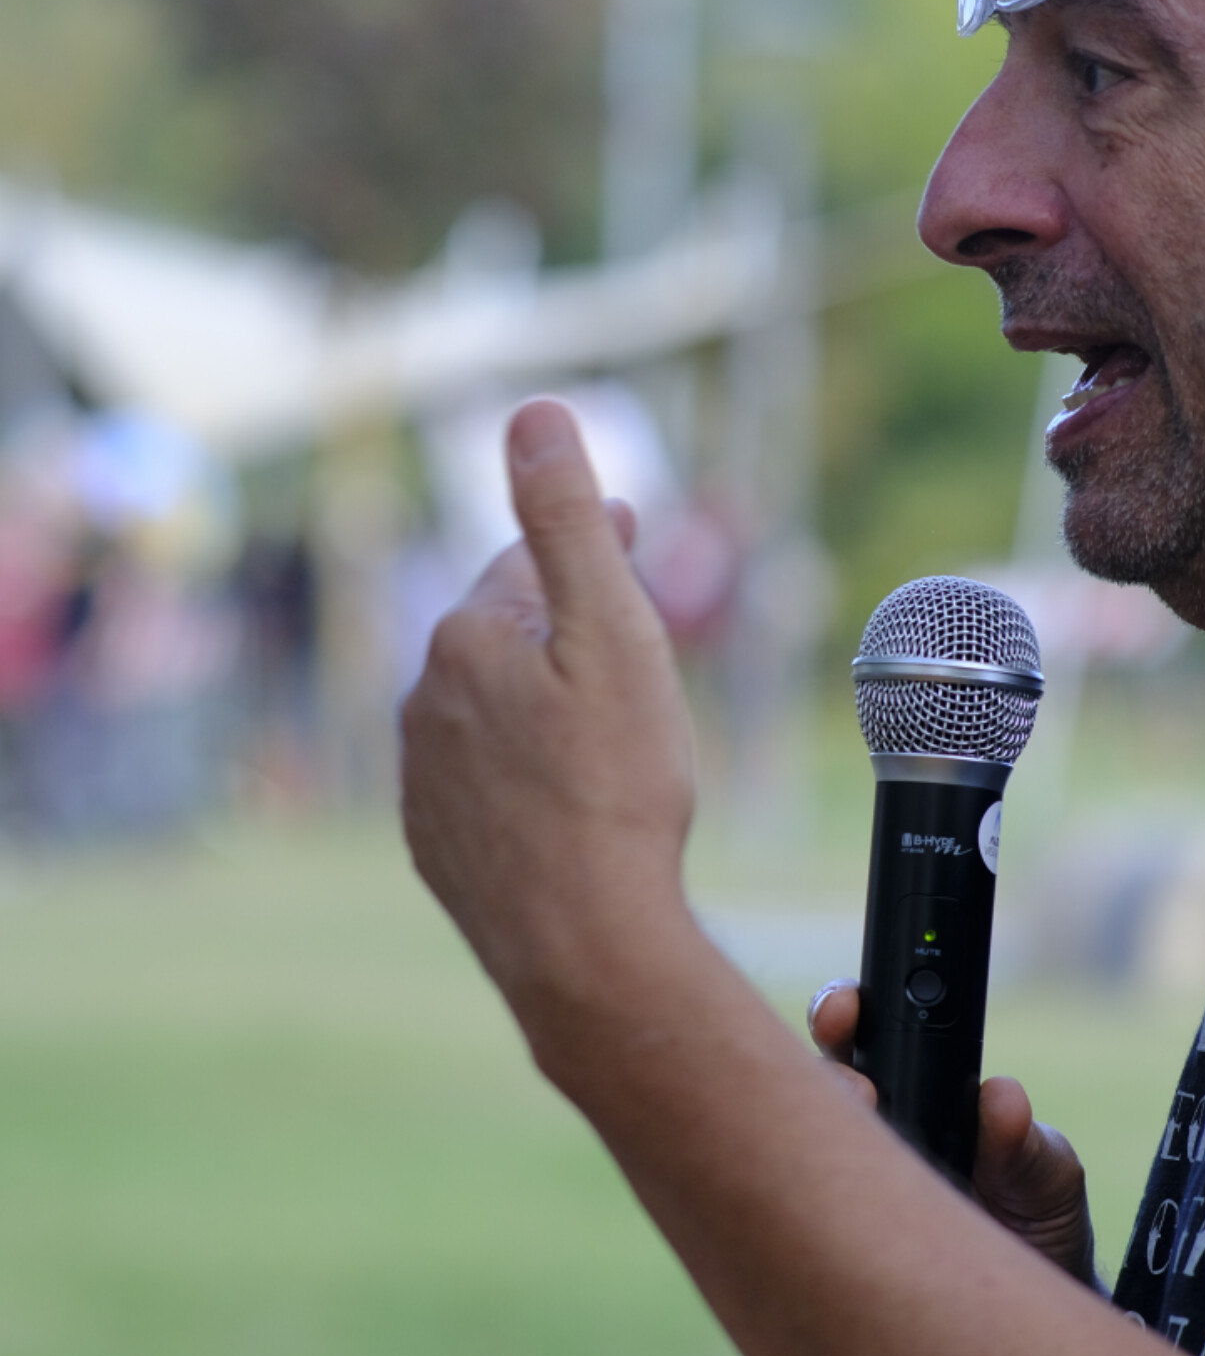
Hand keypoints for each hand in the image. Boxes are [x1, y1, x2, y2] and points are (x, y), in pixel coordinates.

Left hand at [400, 399, 698, 1056]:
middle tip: (622, 620)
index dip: (585, 543)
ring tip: (598, 713)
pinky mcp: (437, 842)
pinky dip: (520, 766)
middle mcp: (427, 701)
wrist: (583, 941)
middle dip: (558, 618)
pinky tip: (562, 790)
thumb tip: (534, 414)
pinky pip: (482, 778)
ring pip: (490, 709)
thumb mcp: (612, 632)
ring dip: (536, 696)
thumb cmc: (614, 785)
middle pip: (506, 634)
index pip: (528, 564)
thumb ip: (567, 519)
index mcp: (468, 637)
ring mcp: (425, 778)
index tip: (627, 527)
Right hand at [807, 979, 1100, 1288]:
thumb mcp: (1046, 1175)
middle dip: (824, 1067)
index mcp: (920, 1090)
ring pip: (801, 1145)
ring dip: (819, 1137)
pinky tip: (851, 1214)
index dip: (846, 1009)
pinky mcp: (835, 1243)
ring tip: (868, 1141)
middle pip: (812, 1079)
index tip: (850, 1008)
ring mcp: (848, 1186)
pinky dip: (814, 1209)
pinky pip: (805, 1215)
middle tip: (862, 1089)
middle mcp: (875, 1130)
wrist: (1034, 1309)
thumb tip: (1002, 1098)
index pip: (866, 1032)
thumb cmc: (1037, 1223)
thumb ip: (1026, 1141)